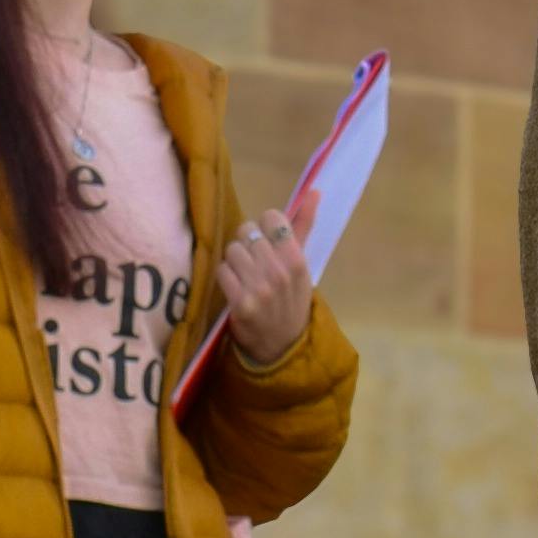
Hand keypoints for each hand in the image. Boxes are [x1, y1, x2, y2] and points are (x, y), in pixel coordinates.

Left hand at [215, 180, 318, 370]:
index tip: (267, 243)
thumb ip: (303, 226)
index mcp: (297, 258)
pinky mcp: (240, 303)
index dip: (264, 227)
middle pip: (247, 232)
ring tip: (244, 276)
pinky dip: (225, 278)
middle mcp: (279, 271)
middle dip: (247, 245)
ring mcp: (259, 288)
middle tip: (254, 264)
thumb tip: (315, 191)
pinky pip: (222, 271)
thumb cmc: (292, 300)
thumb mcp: (303, 264)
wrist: (283, 346)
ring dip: (234, 262)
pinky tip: (235, 288)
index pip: (271, 217)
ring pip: (232, 250)